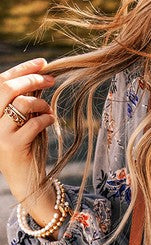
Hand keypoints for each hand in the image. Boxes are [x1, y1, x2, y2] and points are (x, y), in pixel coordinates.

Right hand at [0, 58, 55, 204]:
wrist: (26, 182)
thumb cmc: (26, 149)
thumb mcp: (22, 121)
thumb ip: (24, 102)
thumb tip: (39, 77)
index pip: (1, 82)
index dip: (22, 69)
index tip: (43, 62)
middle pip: (9, 88)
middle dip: (32, 79)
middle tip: (51, 79)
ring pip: (22, 104)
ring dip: (41, 103)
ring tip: (48, 110)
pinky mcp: (13, 146)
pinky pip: (33, 123)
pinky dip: (46, 118)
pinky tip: (51, 120)